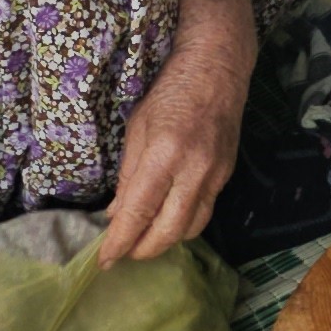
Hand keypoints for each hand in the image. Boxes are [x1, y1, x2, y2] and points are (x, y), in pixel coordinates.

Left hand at [100, 36, 248, 263]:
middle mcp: (194, 170)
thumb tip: (117, 214)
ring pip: (192, 228)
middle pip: (169, 231)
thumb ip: (128, 174)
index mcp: (164, 155)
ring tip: (145, 239)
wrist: (218, 68)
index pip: (138, 212)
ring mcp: (215, 175)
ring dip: (166, 240)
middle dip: (144, 250)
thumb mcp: (137, 128)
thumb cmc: (169, 91)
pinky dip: (183, 222)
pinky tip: (168, 218)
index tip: (104, 261)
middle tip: (125, 253)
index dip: (120, 241)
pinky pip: (204, 211)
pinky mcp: (227, 175)